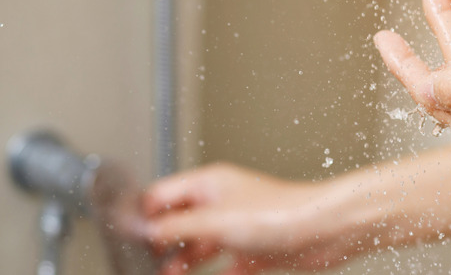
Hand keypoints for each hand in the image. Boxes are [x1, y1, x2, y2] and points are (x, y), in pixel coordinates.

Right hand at [143, 164, 352, 274]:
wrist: (324, 231)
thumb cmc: (279, 212)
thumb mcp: (215, 220)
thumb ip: (176, 227)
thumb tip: (145, 230)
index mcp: (210, 185)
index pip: (164, 195)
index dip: (143, 214)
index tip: (126, 236)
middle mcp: (223, 203)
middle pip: (180, 222)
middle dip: (161, 242)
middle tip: (143, 263)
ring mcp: (239, 227)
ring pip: (201, 245)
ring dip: (183, 262)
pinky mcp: (255, 250)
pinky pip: (226, 265)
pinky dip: (213, 274)